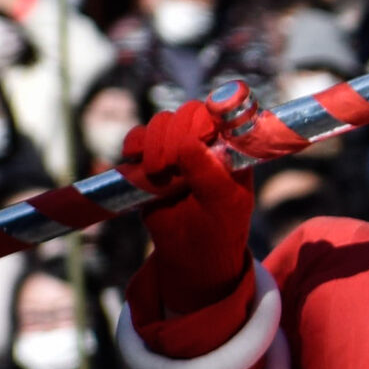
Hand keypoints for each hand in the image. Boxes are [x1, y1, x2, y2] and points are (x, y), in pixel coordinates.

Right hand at [128, 102, 254, 313]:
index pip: (224, 116)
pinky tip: (134, 158)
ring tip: (157, 172)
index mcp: (235, 151)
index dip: (209, 117)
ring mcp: (180, 148)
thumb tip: (188, 144)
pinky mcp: (152, 157)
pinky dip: (134, 143)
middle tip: (168, 166)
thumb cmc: (217, 230)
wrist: (190, 254)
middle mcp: (209, 144)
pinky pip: (139, 136)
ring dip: (154, 142)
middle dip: (173, 135)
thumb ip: (210, 176)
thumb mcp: (222, 207)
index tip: (198, 135)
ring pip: (163, 122)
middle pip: (189, 114)